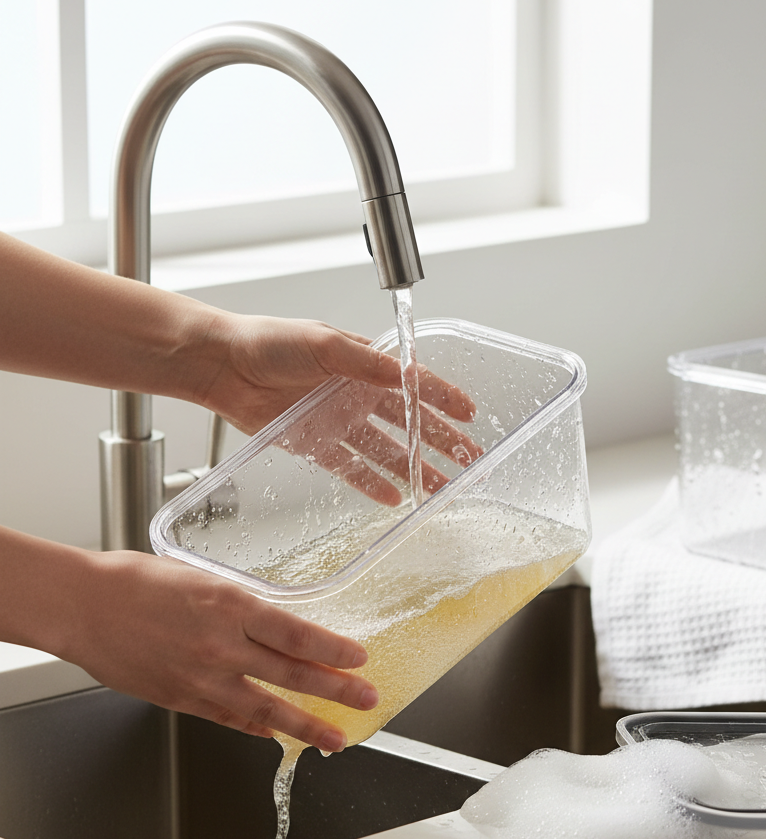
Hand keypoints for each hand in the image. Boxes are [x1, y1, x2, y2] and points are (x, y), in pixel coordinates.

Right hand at [56, 545, 375, 750]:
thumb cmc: (136, 581)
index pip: (297, 636)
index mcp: (230, 606)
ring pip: (266, 708)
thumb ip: (242, 606)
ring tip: (336, 738)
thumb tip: (276, 625)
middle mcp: (220, 645)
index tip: (360, 659)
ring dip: (306, 725)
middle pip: (292, 675)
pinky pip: (228, 718)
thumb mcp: (203, 578)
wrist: (82, 606)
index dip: (334, 651)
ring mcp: (201, 678)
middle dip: (337, 691)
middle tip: (367, 699)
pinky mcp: (180, 699)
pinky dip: (256, 727)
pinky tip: (276, 732)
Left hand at [191, 313, 483, 502]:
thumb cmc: (266, 341)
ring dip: (413, 468)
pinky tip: (393, 497)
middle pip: (409, 423)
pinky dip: (371, 483)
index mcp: (363, 364)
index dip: (444, 398)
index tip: (470, 414)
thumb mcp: (323, 343)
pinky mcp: (315, 444)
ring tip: (438, 487)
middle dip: (441, 442)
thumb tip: (403, 375)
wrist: (222, 365)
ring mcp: (337, 420)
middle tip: (467, 460)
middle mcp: (355, 393)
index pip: (414, 383)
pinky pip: (351, 468)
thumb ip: (364, 362)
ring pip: (386, 451)